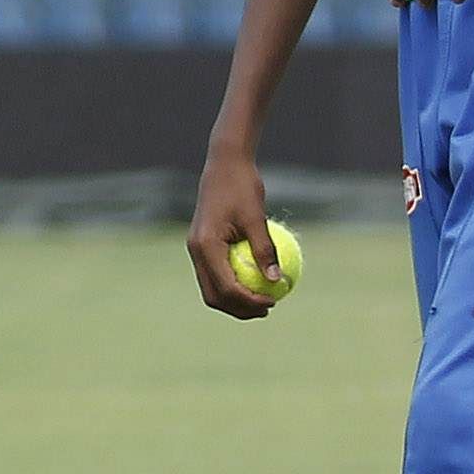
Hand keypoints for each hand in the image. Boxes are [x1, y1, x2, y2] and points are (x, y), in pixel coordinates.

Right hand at [187, 147, 283, 321]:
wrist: (224, 165)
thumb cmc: (242, 187)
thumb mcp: (257, 217)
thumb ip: (265, 249)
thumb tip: (278, 280)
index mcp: (206, 246)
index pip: (226, 286)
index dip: (249, 300)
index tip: (273, 302)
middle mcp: (196, 251)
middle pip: (214, 295)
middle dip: (239, 309)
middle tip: (267, 308)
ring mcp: (196, 249)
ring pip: (212, 287)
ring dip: (235, 300)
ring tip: (263, 300)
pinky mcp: (202, 245)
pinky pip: (215, 273)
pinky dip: (233, 284)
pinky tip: (255, 281)